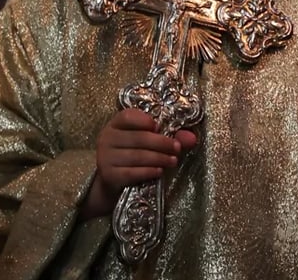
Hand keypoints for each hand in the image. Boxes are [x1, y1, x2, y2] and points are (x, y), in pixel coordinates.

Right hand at [82, 108, 197, 217]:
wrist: (110, 180)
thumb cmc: (131, 155)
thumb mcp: (146, 142)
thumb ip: (169, 136)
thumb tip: (192, 138)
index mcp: (115, 124)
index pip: (128, 116)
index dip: (144, 120)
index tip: (159, 127)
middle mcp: (107, 138)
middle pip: (137, 138)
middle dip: (161, 143)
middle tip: (177, 149)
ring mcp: (105, 157)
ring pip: (137, 156)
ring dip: (159, 159)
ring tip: (173, 161)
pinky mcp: (109, 175)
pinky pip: (131, 172)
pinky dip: (148, 171)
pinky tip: (159, 171)